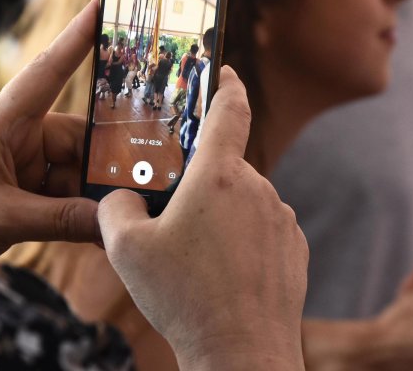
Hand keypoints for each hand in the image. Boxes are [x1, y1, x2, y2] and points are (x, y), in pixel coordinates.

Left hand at [0, 0, 102, 254]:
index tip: (102, 3)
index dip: (77, 37)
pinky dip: (80, 212)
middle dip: (105, 162)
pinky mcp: (20, 192)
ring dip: (94, 195)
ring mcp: (18, 165)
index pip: (47, 72)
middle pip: (77, 137)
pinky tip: (98, 231)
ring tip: (120, 219)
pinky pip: (63, 194)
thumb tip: (115, 220)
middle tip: (143, 184)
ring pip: (75, 170)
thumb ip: (62, 219)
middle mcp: (13, 137)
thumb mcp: (1, 220)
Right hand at [98, 67, 307, 370]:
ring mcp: (282, 219)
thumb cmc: (183, 298)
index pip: (230, 110)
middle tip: (172, 222)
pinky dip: (242, 243)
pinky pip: (262, 230)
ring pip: (242, 203)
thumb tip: (122, 196)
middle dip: (199, 187)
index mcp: (218, 175)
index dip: (226, 83)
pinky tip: (223, 276)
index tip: (225, 70)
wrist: (240, 353)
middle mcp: (257, 188)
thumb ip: (116, 207)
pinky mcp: (295, 248)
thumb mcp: (126, 250)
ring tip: (196, 262)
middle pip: (224, 169)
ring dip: (220, 218)